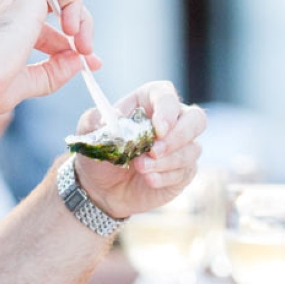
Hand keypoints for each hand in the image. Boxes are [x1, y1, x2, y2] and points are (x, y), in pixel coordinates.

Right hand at [0, 0, 96, 117]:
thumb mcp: (24, 84)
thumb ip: (52, 73)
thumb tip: (79, 62)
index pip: (42, 27)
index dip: (68, 44)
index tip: (86, 64)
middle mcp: (3, 8)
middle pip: (52, 6)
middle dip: (79, 27)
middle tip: (88, 53)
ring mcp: (10, 0)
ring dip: (78, 11)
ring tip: (81, 41)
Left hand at [71, 81, 207, 219]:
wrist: (102, 188)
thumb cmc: (99, 153)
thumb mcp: (88, 133)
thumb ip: (95, 119)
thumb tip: (115, 115)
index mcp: (149, 102)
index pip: (167, 95)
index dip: (167, 110)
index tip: (158, 128)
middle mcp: (173, 121)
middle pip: (196, 119)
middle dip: (178, 136)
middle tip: (154, 150)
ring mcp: (182, 147)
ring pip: (191, 149)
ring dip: (166, 161)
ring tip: (140, 167)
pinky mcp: (184, 170)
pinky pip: (185, 171)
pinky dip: (165, 177)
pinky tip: (148, 180)